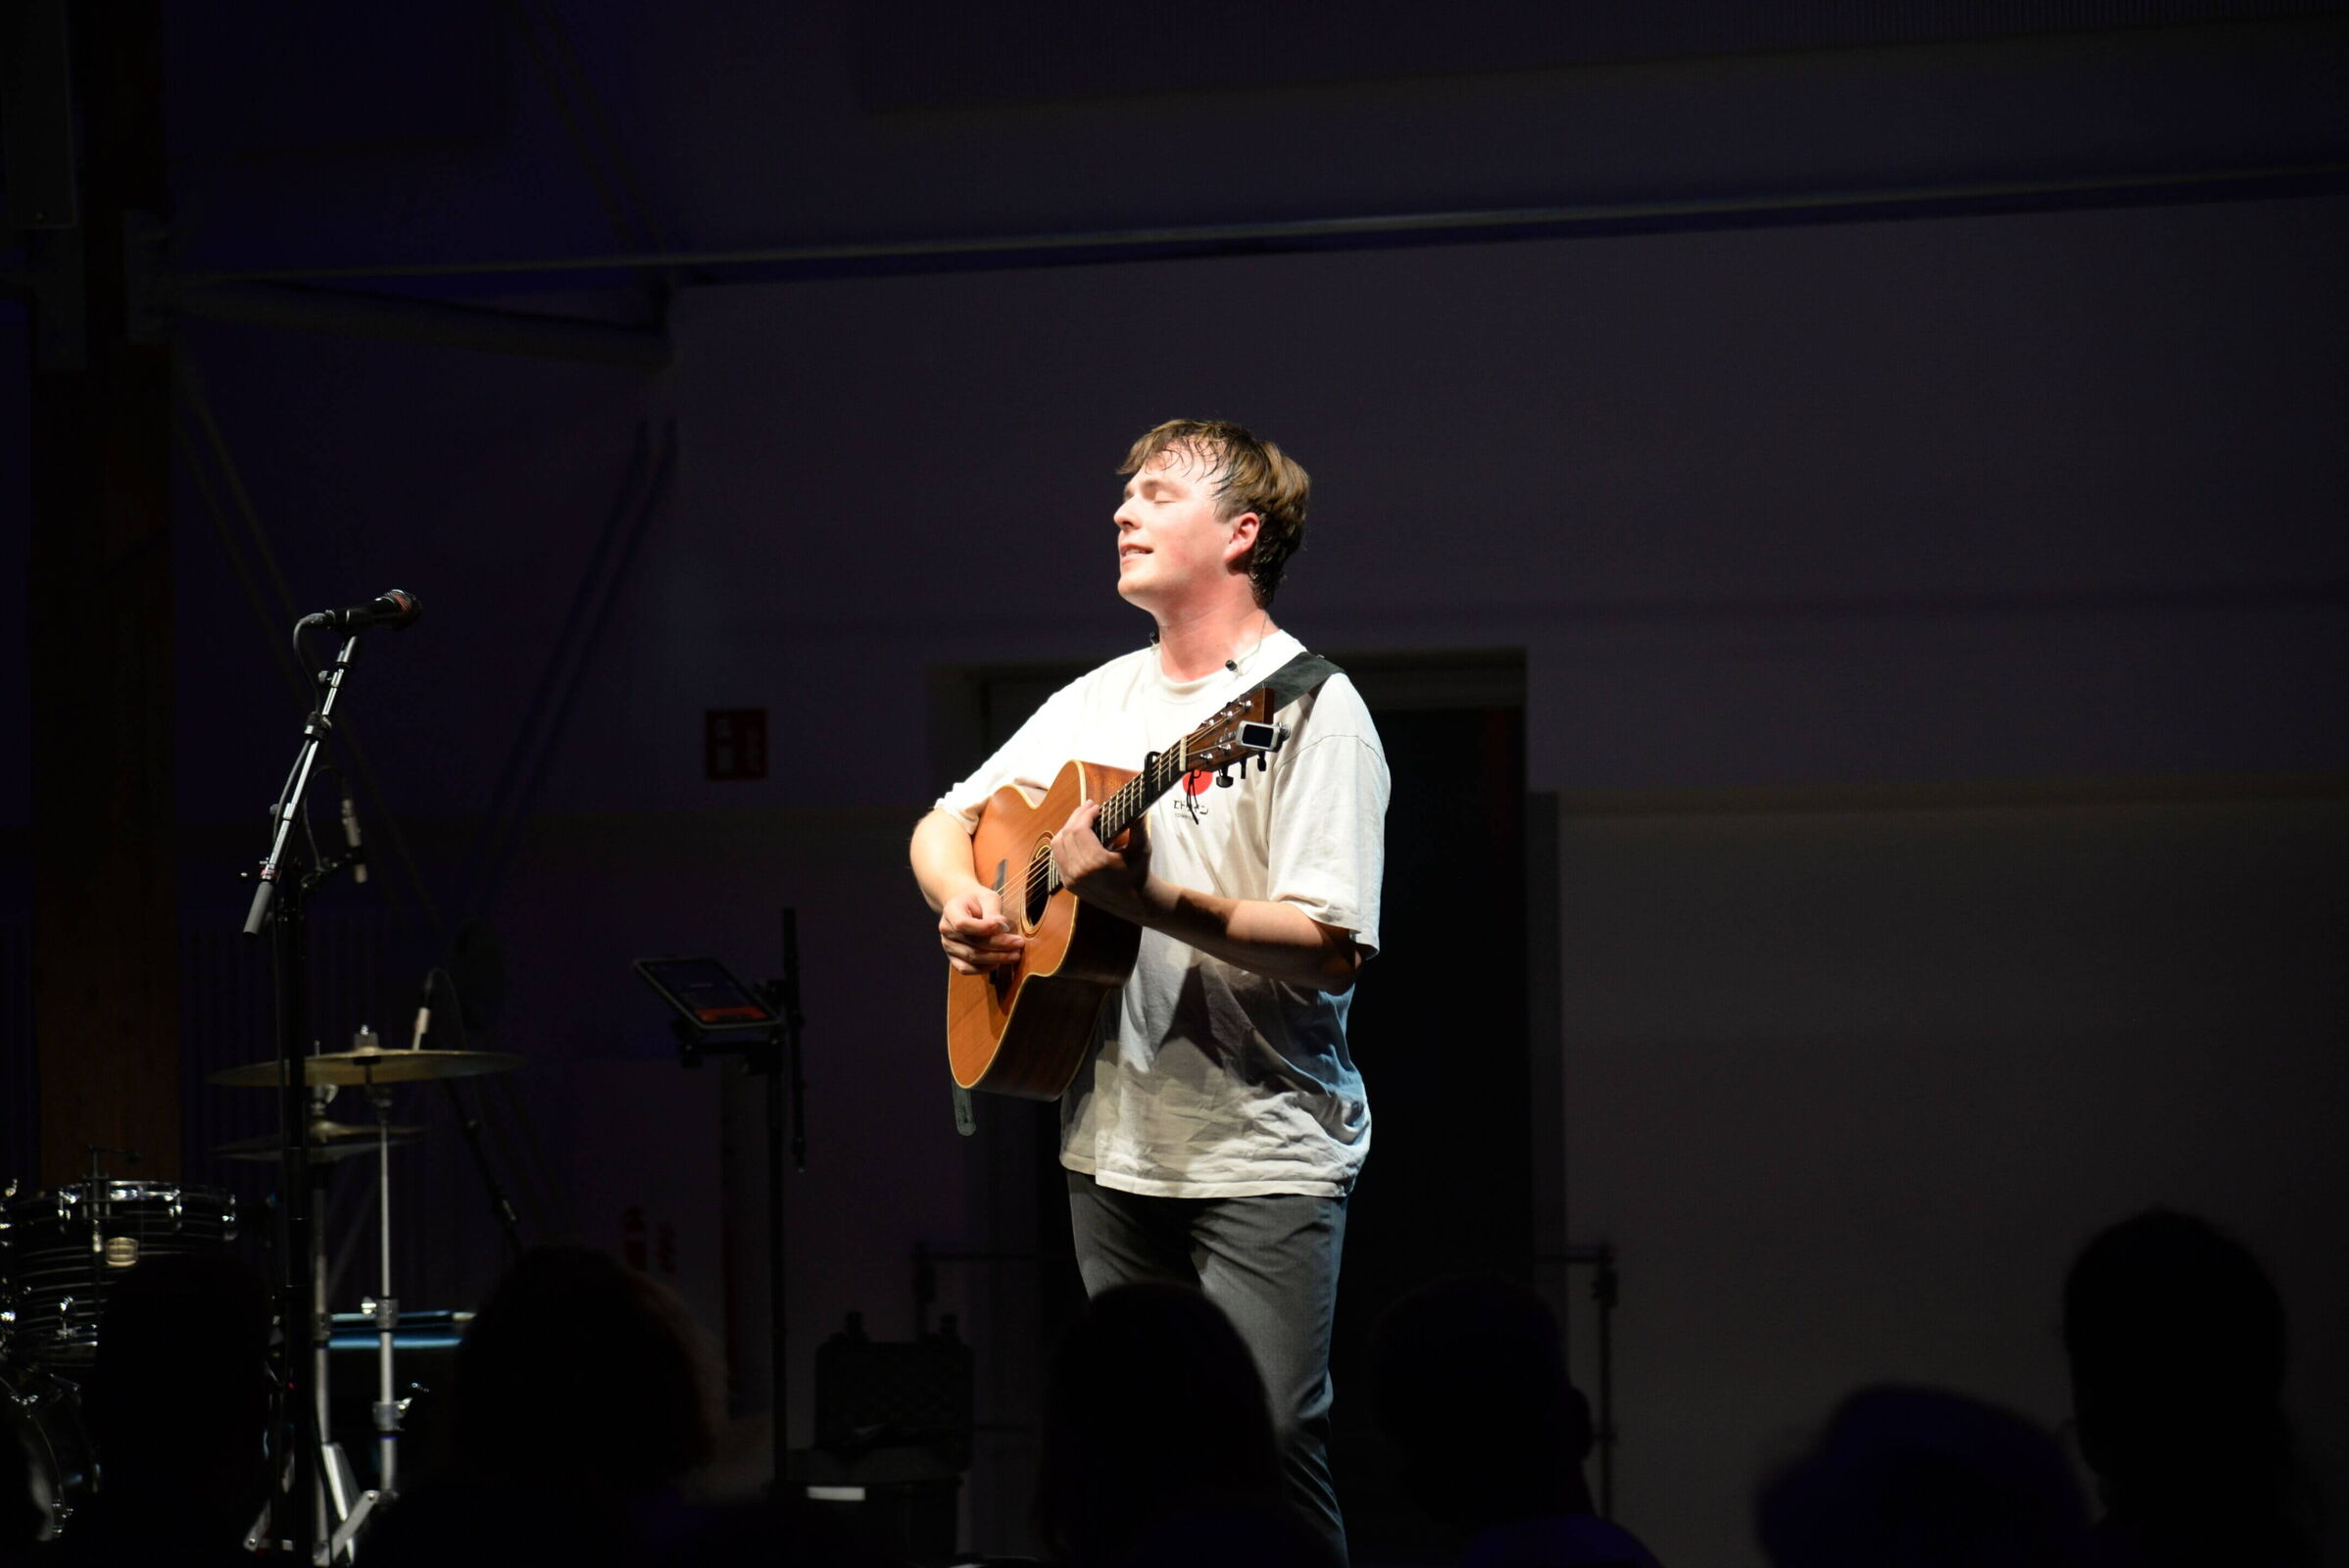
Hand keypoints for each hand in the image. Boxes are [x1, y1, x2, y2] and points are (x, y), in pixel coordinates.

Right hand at [938, 885, 1022, 974]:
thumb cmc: (979, 901)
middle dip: (999, 945)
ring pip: (972, 958)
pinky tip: (1000, 962)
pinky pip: (968, 969)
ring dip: (996, 958)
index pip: (963, 924)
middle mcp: (946, 930)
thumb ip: (993, 911)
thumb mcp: (988, 898)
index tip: (1005, 926)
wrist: (966, 907)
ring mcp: (948, 946)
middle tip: (1019, 943)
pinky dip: (985, 968)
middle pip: (972, 943)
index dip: (984, 928)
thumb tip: (1002, 926)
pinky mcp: (954, 958)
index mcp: (951, 910)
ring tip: (1015, 954)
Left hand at [1052, 799, 1151, 918]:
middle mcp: (1079, 872)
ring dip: (1067, 828)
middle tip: (1088, 806)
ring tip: (1081, 818)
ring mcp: (1071, 879)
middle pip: (1067, 834)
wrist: (1134, 902)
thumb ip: (1138, 827)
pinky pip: (1057, 857)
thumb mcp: (1142, 849)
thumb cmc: (1139, 873)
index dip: (1085, 814)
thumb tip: (1139, 807)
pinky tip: (1075, 834)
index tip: (1095, 806)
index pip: (1079, 830)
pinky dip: (1064, 842)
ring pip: (1057, 844)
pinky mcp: (1068, 883)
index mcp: (1096, 862)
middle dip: (1076, 816)